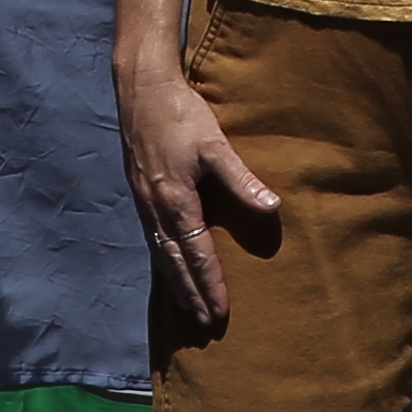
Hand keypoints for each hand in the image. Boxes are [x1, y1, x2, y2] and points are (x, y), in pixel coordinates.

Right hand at [120, 56, 281, 326]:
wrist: (141, 87)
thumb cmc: (181, 114)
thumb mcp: (215, 145)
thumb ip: (241, 179)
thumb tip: (271, 207)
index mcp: (175, 201)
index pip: (197, 254)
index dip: (210, 284)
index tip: (221, 311)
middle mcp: (155, 208)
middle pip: (175, 262)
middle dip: (190, 294)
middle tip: (206, 324)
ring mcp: (144, 201)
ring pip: (160, 253)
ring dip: (175, 283)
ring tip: (187, 307)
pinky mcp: (140, 192)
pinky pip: (152, 238)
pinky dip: (162, 260)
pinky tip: (168, 265)